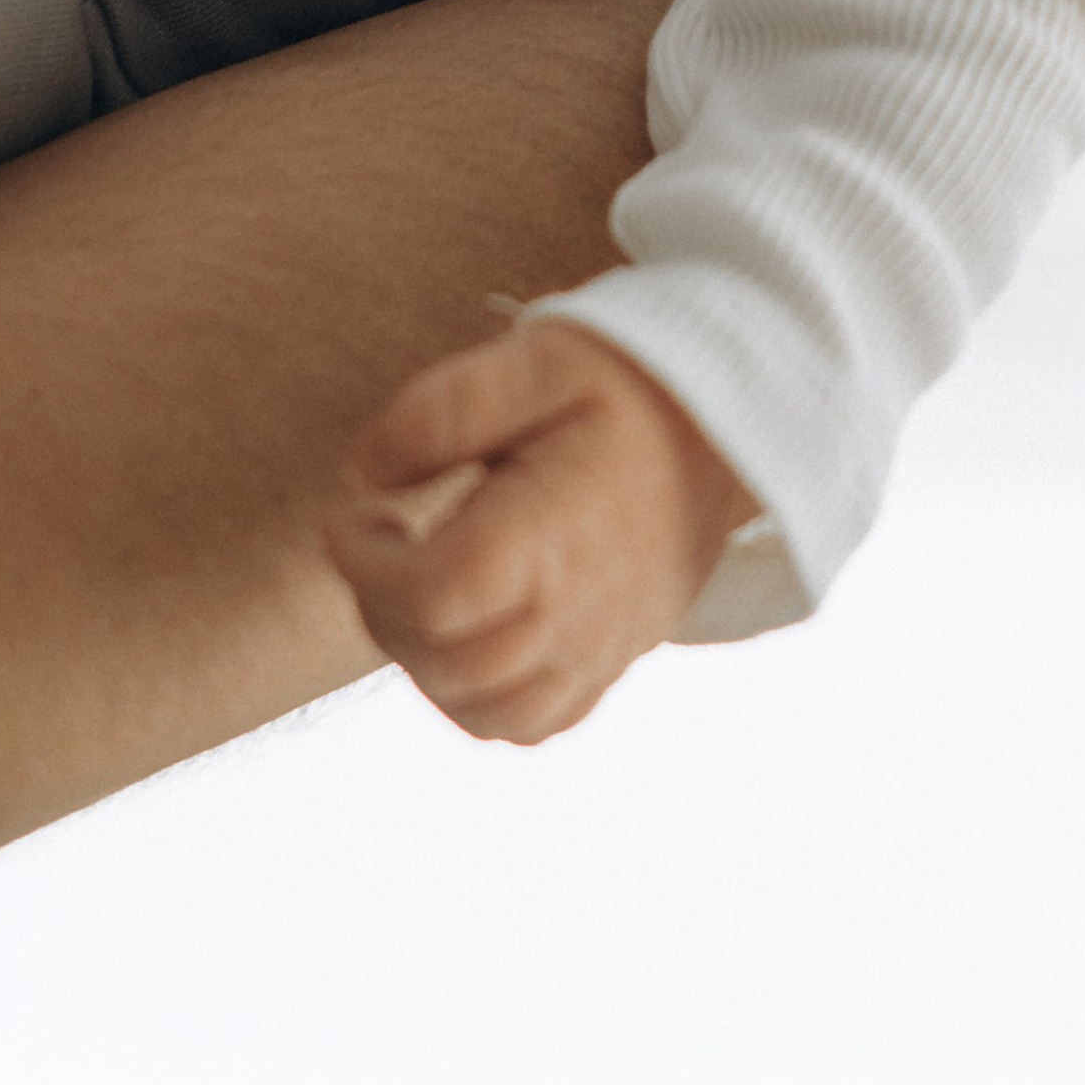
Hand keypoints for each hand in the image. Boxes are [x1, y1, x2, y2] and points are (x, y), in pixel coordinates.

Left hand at [326, 318, 753, 744]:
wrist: (732, 426)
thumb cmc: (627, 386)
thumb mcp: (537, 358)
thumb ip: (443, 408)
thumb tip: (367, 473)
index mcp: (553, 530)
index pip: (435, 594)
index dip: (366, 564)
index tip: (352, 515)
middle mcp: (579, 608)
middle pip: (448, 661)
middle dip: (383, 606)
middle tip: (380, 542)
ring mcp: (600, 648)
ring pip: (484, 710)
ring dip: (423, 660)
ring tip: (418, 588)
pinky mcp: (612, 663)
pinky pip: (532, 726)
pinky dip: (479, 703)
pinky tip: (466, 637)